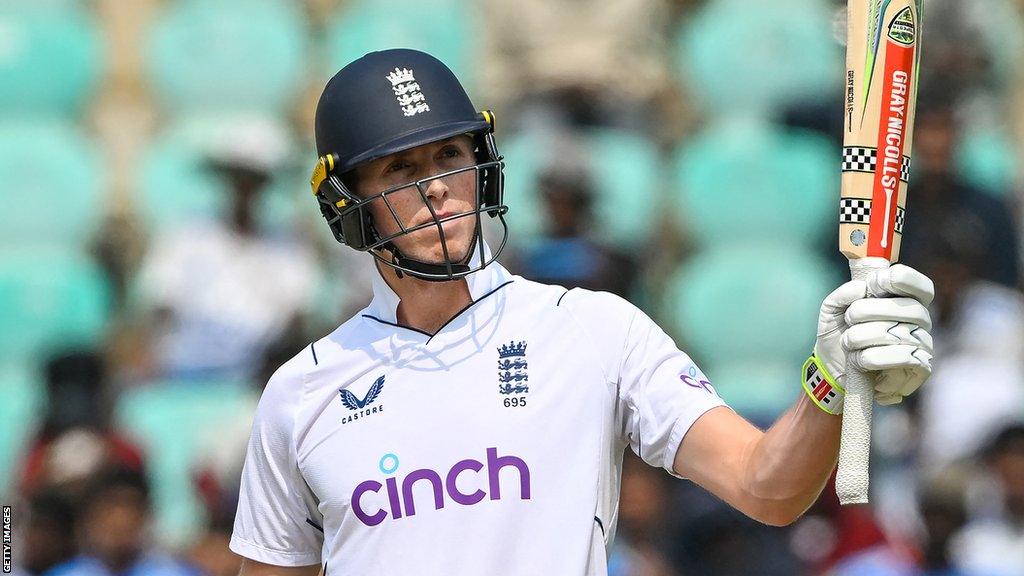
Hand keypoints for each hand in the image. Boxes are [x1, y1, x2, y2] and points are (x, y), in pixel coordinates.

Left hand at [814, 264, 933, 404]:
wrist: (834, 371)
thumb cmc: (840, 334)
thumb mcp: (832, 309)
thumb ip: (844, 293)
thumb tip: (861, 287)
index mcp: (905, 300)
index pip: (921, 286)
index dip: (900, 280)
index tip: (873, 283)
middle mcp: (920, 320)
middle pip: (913, 309)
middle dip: (870, 310)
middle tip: (849, 317)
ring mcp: (923, 344)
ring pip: (902, 334)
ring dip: (864, 337)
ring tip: (849, 342)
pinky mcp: (920, 368)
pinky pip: (903, 358)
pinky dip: (873, 358)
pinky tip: (859, 360)